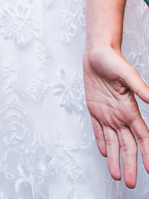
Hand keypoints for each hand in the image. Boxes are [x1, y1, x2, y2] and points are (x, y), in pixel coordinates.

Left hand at [84, 44, 148, 186]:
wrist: (96, 53)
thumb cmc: (112, 60)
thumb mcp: (126, 73)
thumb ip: (139, 87)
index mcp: (130, 110)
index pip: (142, 138)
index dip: (147, 154)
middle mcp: (120, 116)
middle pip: (128, 146)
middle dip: (130, 165)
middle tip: (129, 183)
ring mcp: (107, 113)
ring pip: (113, 142)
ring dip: (116, 159)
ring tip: (117, 176)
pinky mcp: (94, 109)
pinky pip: (97, 130)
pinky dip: (101, 142)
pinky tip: (105, 154)